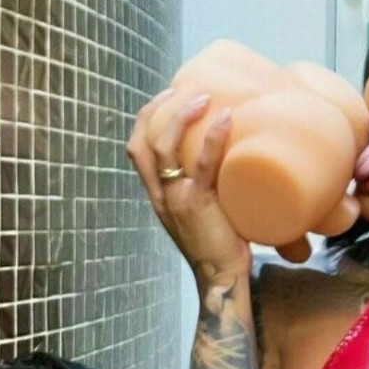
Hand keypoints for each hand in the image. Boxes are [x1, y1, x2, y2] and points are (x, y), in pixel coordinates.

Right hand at [127, 87, 251, 285]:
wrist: (221, 279)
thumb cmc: (221, 244)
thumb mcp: (203, 210)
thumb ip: (206, 186)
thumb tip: (233, 156)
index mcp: (157, 194)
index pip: (136, 148)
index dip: (146, 118)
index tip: (168, 96)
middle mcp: (159, 194)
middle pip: (143, 141)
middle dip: (159, 109)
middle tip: (184, 89)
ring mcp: (175, 199)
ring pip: (164, 146)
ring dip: (182, 115)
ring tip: (204, 96)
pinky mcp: (197, 205)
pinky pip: (201, 164)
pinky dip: (213, 137)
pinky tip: (226, 118)